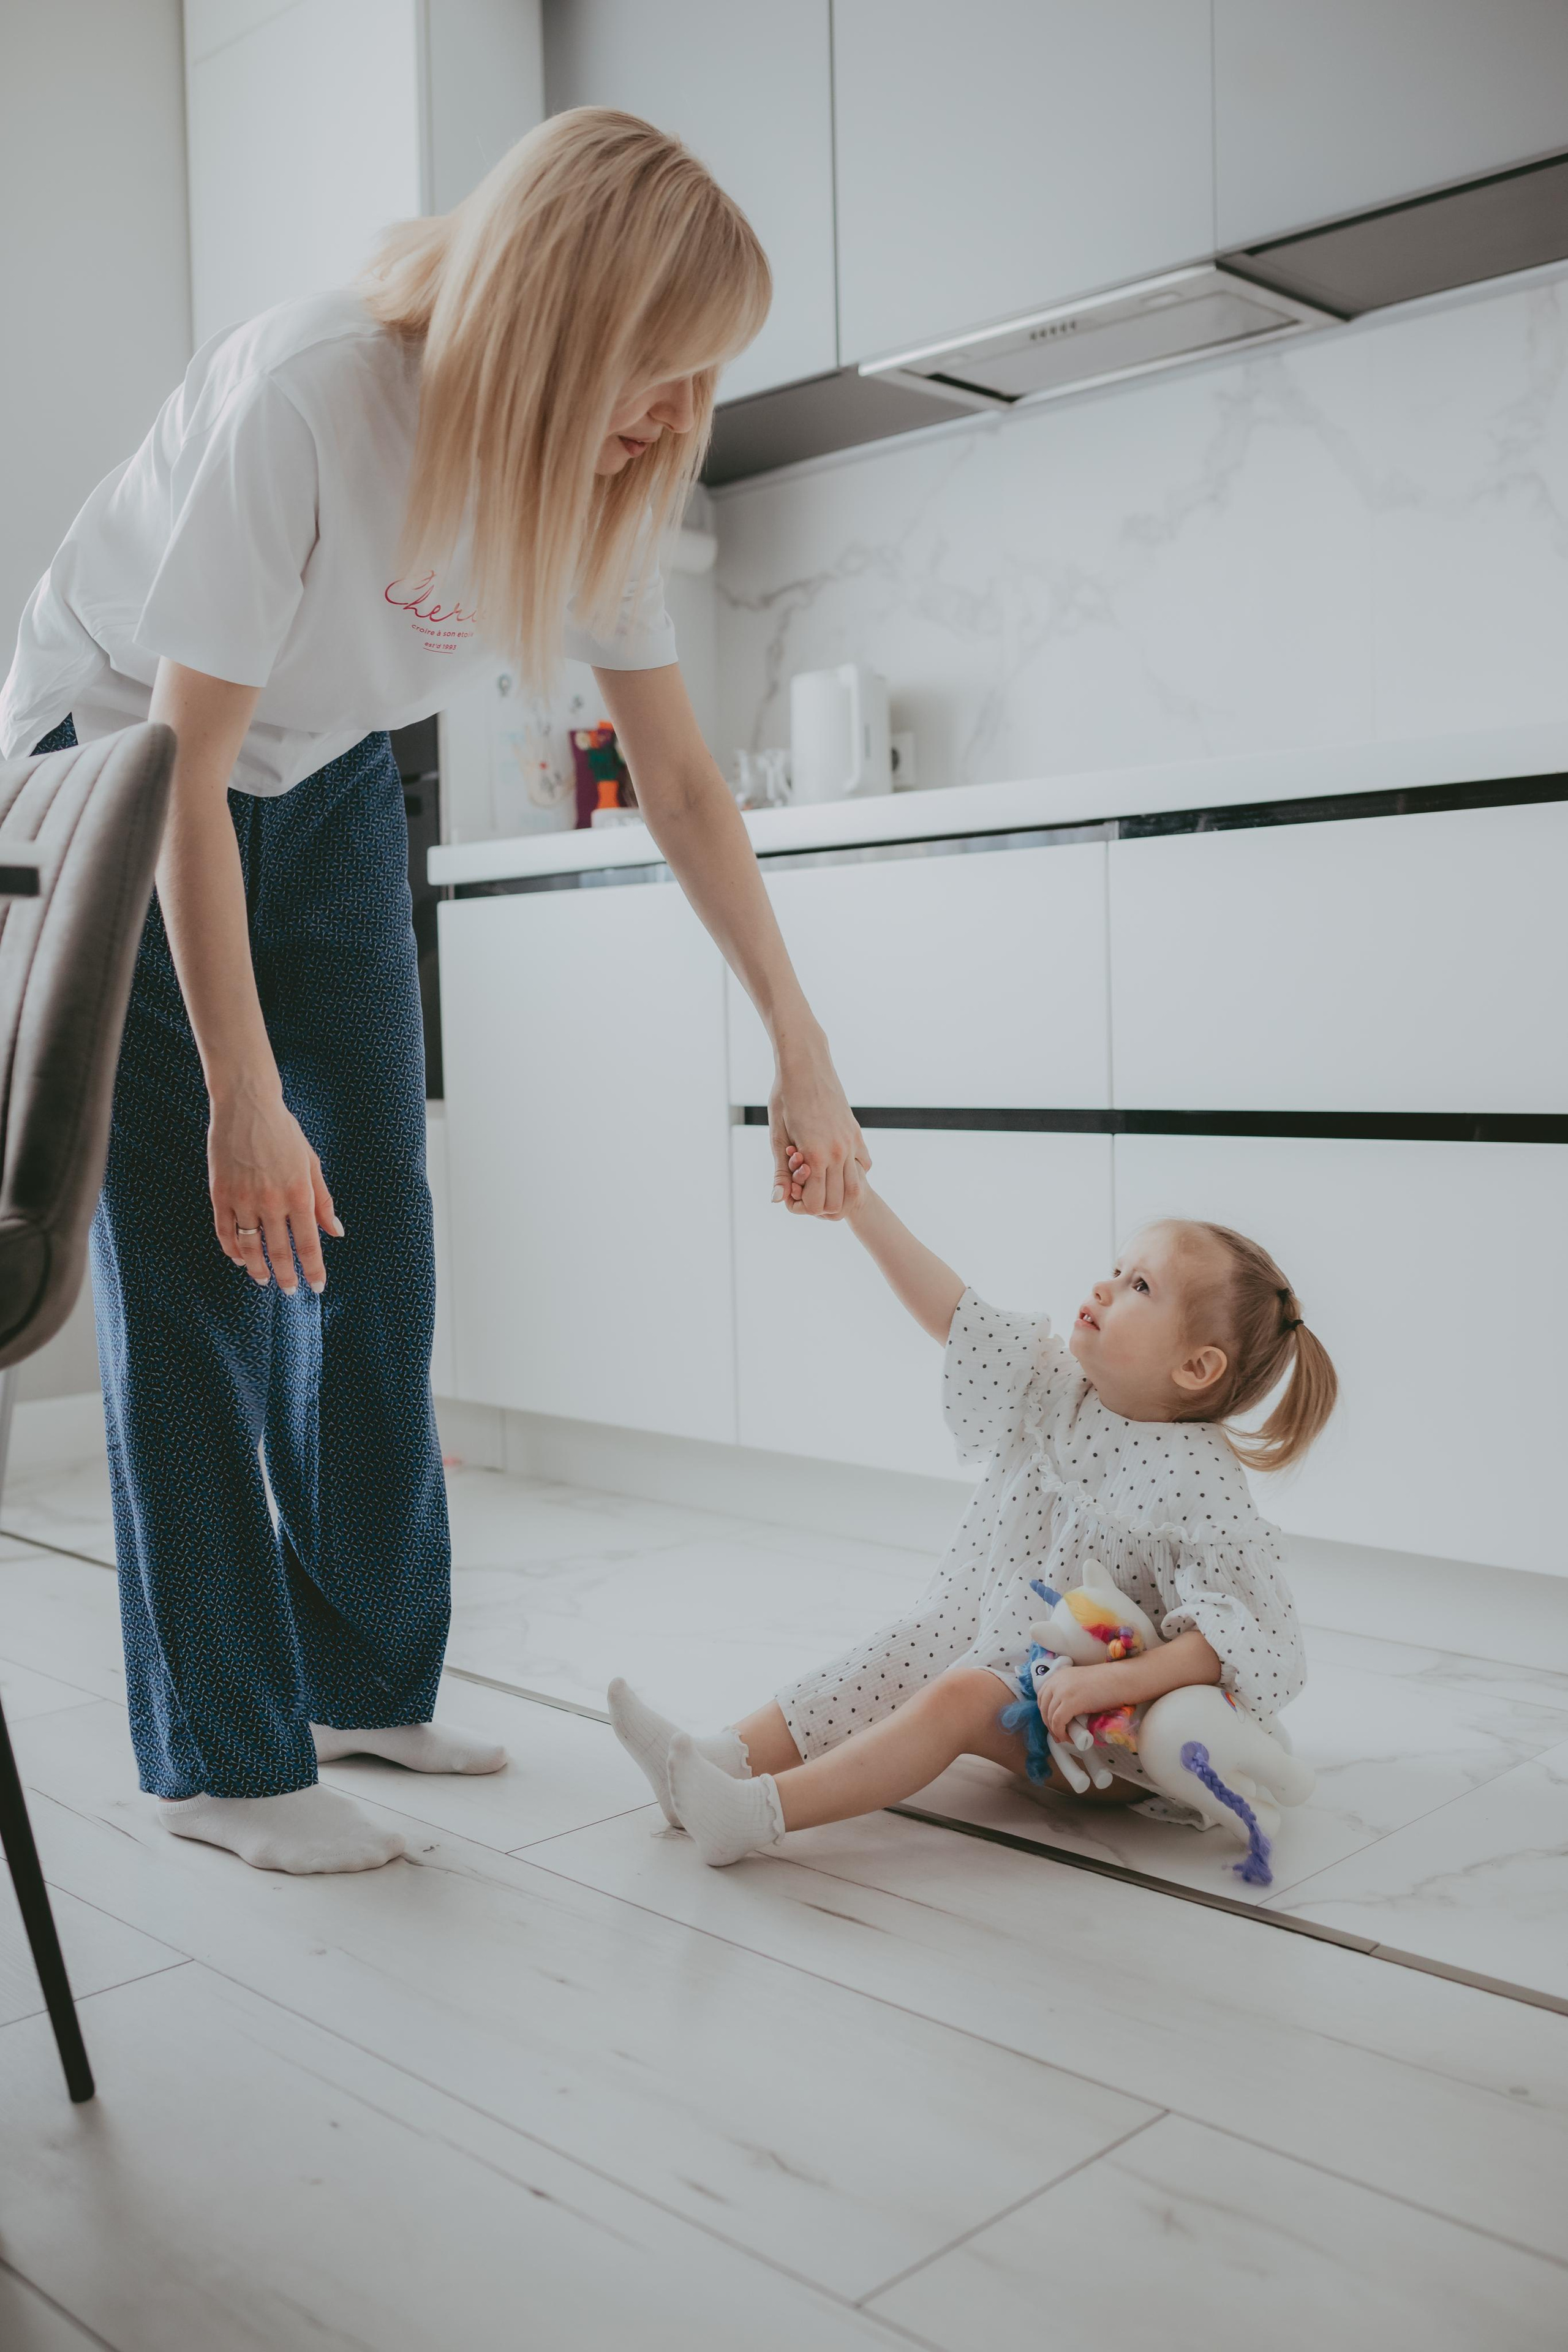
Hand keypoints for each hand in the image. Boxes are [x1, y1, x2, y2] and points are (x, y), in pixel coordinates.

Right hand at [208, 1076, 340, 1294]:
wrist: (247, 1105)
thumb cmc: (284, 1133)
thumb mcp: (311, 1164)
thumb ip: (323, 1201)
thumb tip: (336, 1232)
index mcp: (299, 1194)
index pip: (308, 1244)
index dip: (314, 1270)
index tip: (317, 1287)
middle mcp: (271, 1201)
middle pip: (279, 1251)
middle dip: (286, 1276)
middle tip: (288, 1291)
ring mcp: (243, 1198)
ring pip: (249, 1247)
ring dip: (256, 1268)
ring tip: (263, 1279)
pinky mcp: (220, 1193)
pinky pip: (225, 1231)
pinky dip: (231, 1249)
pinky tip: (238, 1258)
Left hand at [769, 1036, 869, 1218]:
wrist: (806, 1065)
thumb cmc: (785, 1097)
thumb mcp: (776, 1136)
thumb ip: (780, 1171)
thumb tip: (778, 1200)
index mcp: (815, 1156)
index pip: (816, 1205)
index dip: (801, 1206)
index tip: (791, 1191)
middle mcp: (839, 1153)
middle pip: (837, 1203)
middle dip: (819, 1204)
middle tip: (803, 1186)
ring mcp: (852, 1144)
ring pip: (855, 1190)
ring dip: (837, 1193)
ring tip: (819, 1179)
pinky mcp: (857, 1135)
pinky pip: (864, 1167)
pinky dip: (852, 1175)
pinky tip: (834, 1165)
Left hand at [1040, 1663, 1125, 1745]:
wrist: (1122, 1679)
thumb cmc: (1108, 1683)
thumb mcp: (1082, 1683)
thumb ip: (1070, 1691)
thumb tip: (1066, 1712)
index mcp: (1060, 1675)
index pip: (1042, 1695)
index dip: (1045, 1712)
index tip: (1052, 1722)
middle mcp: (1057, 1681)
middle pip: (1043, 1706)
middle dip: (1048, 1723)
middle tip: (1058, 1734)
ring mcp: (1063, 1691)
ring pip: (1050, 1716)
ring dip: (1056, 1730)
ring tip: (1066, 1737)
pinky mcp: (1070, 1702)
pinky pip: (1058, 1722)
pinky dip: (1061, 1733)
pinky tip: (1069, 1738)